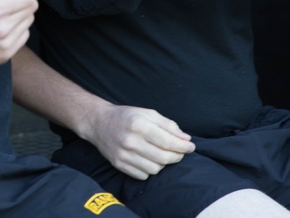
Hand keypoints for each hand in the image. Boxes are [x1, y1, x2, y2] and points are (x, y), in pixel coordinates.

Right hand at [79, 103, 193, 179]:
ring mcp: (123, 155)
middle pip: (163, 158)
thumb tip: (186, 139)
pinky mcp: (119, 164)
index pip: (168, 142)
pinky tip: (148, 160)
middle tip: (180, 152)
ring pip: (155, 169)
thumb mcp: (147, 113)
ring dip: (163, 164)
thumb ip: (168, 125)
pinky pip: (143, 175)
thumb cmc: (126, 116)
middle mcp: (130, 141)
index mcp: (138, 125)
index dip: (183, 146)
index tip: (191, 147)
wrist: (98, 123)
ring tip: (161, 154)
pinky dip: (150, 170)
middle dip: (177, 156)